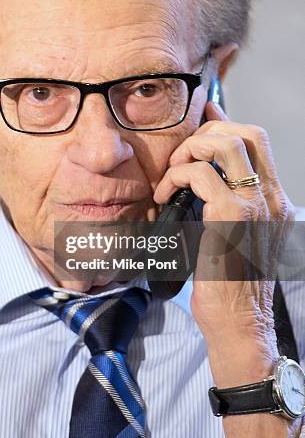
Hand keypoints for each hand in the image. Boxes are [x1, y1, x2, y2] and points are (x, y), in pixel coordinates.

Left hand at [153, 100, 295, 351]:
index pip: (256, 141)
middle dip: (207, 131)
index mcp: (273, 200)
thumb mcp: (232, 234)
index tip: (202, 113)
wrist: (240, 324)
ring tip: (172, 175)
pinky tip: (165, 196)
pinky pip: (200, 175)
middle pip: (247, 133)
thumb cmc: (230, 283)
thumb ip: (222, 201)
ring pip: (226, 144)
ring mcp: (254, 205)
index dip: (226, 120)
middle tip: (181, 155)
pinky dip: (176, 177)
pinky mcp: (231, 217)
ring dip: (190, 150)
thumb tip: (198, 173)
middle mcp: (270, 198)